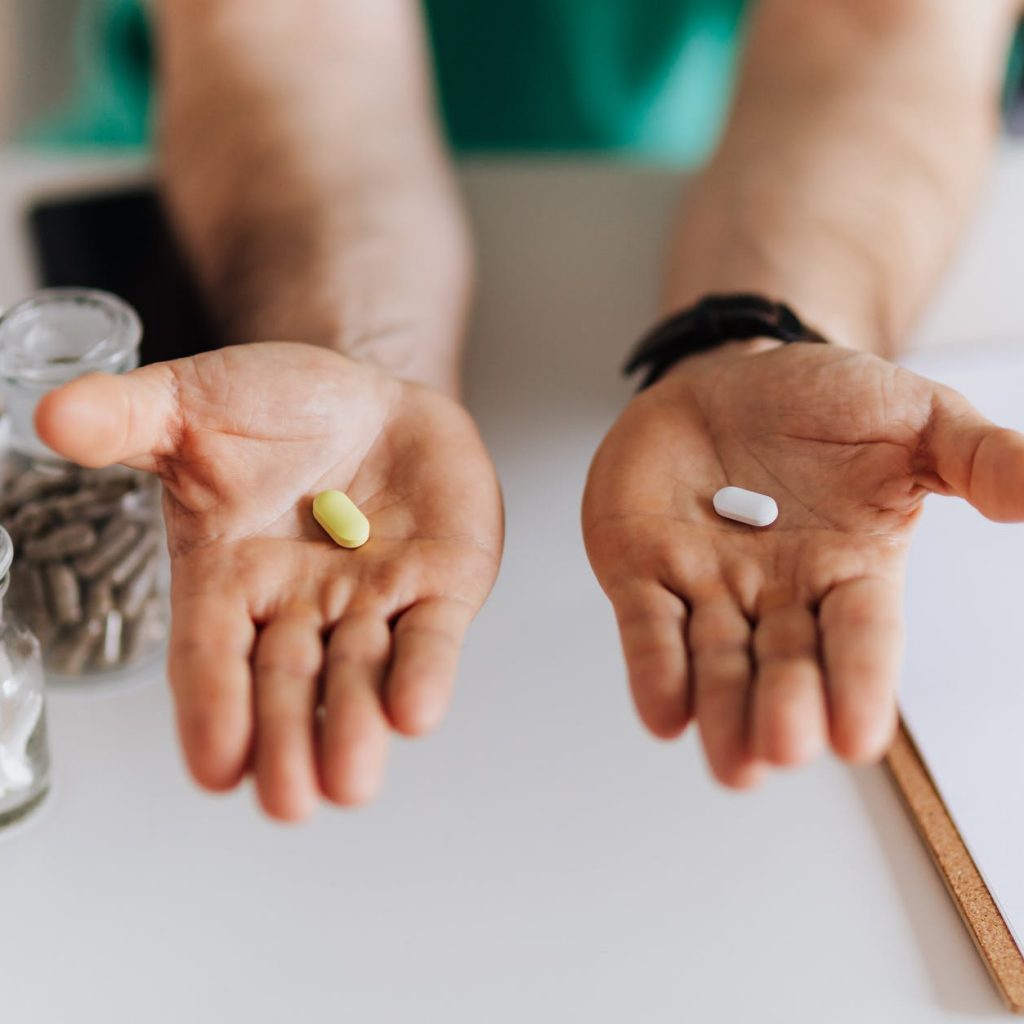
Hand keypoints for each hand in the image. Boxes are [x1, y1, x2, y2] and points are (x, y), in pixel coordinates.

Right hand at [37, 343, 502, 818]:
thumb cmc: (277, 411)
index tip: (215, 767)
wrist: (371, 399)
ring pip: (360, 674)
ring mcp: (372, 600)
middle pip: (287, 683)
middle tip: (287, 801)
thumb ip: (130, 418)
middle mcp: (299, 605)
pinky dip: (425, 672)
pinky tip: (417, 711)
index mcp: (229, 578)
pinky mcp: (439, 587)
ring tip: (349, 781)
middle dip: (286, 741)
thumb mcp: (194, 405)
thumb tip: (52, 415)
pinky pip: (431, 635)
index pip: (211, 654)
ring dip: (355, 725)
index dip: (212, 708)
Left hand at [583, 341, 1023, 786]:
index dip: (858, 685)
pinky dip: (653, 667)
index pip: (859, 638)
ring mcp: (706, 585)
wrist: (731, 376)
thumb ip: (979, 460)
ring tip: (732, 761)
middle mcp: (778, 595)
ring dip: (720, 710)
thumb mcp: (915, 419)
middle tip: (785, 748)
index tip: (858, 739)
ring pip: (715, 662)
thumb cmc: (823, 402)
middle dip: (784, 708)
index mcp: (849, 571)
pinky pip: (648, 625)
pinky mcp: (642, 571)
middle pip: (784, 665)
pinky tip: (663, 711)